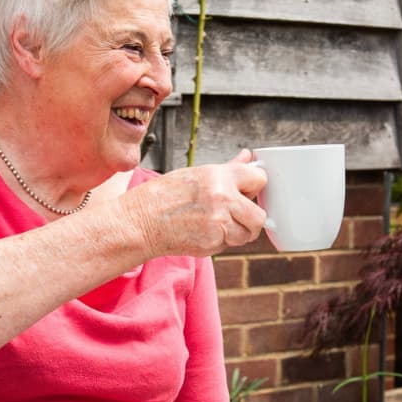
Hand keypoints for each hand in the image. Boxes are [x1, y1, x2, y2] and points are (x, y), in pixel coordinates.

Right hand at [124, 148, 268, 257]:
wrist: (141, 221)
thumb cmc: (164, 196)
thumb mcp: (197, 174)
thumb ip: (228, 169)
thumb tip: (247, 157)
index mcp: (219, 176)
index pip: (260, 179)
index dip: (255, 186)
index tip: (249, 191)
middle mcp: (222, 198)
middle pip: (260, 215)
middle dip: (252, 218)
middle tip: (238, 214)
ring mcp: (218, 223)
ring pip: (247, 234)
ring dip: (236, 232)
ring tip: (215, 223)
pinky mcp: (212, 243)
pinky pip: (229, 244)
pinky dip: (221, 241)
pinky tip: (204, 231)